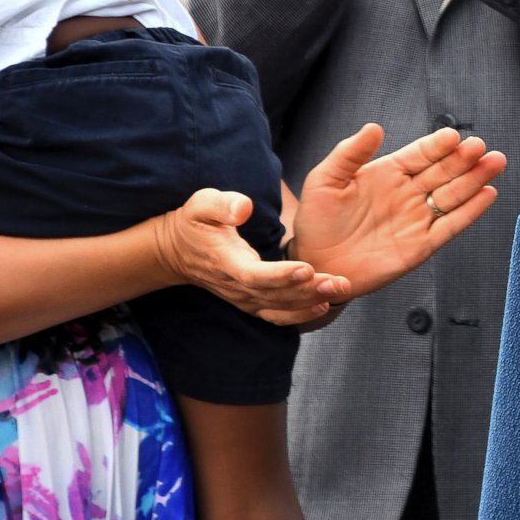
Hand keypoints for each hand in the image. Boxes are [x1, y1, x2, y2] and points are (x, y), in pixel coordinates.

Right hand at [145, 189, 348, 325]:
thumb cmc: (194, 222)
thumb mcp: (201, 204)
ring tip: (341, 290)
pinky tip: (324, 306)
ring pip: (279, 307)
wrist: (177, 251)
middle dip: (308, 290)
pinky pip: (276, 315)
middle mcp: (236, 285)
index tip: (307, 268)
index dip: (280, 275)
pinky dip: (299, 315)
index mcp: (225, 261)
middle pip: (275, 294)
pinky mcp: (250, 301)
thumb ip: (221, 205)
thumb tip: (243, 208)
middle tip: (340, 282)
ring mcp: (243, 297)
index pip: (253, 274)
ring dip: (311, 302)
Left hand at [288, 124, 503, 298]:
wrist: (315, 265)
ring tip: (495, 163)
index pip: (420, 154)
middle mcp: (409, 192)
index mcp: (389, 173)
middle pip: (444, 172)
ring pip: (453, 195)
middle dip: (464, 159)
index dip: (437, 145)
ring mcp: (418, 218)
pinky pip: (450, 226)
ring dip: (475, 179)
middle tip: (480, 147)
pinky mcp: (421, 245)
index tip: (452, 137)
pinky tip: (488, 194)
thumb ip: (349, 154)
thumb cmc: (317, 221)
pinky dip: (471, 212)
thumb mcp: (324, 181)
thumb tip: (374, 127)